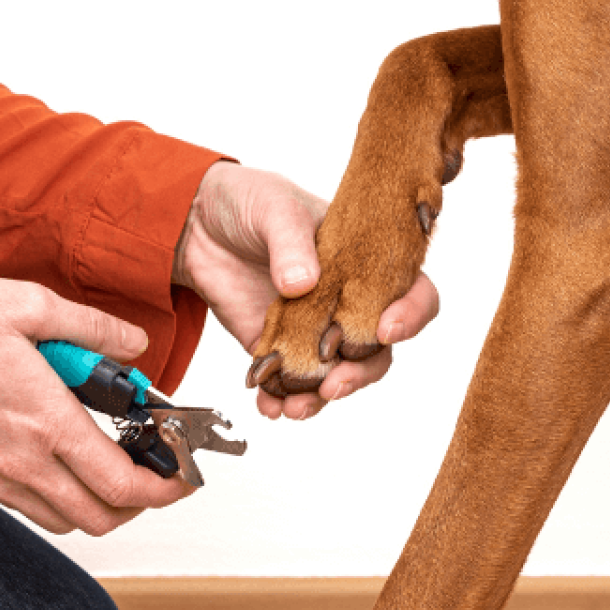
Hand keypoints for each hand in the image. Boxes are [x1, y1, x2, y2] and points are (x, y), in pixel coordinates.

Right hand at [0, 276, 192, 534]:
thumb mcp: (27, 304)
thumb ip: (92, 328)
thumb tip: (135, 344)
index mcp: (46, 423)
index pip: (123, 484)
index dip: (166, 488)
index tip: (183, 475)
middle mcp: (23, 463)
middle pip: (101, 518)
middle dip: (140, 503)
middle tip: (155, 472)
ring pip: (65, 519)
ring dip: (99, 503)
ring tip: (112, 462)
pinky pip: (30, 506)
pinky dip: (60, 495)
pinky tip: (62, 454)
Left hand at [173, 161, 439, 419]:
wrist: (197, 225)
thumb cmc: (250, 202)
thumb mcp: (273, 208)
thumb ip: (290, 242)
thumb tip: (303, 283)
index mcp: (367, 259)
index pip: (412, 290)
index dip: (411, 314)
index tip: (385, 330)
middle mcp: (349, 299)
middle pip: (377, 347)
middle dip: (361, 371)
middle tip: (333, 383)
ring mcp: (316, 327)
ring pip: (339, 372)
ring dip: (323, 396)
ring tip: (296, 406)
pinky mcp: (281, 347)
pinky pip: (291, 382)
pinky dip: (282, 399)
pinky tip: (269, 405)